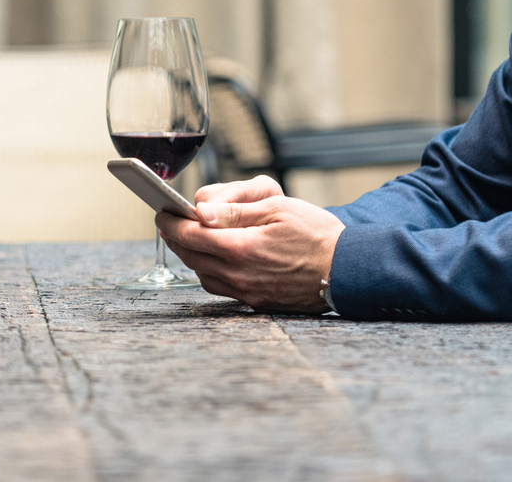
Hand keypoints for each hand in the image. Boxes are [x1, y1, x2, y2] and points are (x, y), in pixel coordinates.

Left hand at [157, 179, 342, 312]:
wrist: (349, 270)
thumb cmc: (317, 234)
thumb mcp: (276, 209)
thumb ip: (234, 211)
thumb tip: (199, 211)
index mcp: (241, 249)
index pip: (190, 236)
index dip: (171, 223)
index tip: (162, 212)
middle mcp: (240, 276)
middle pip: (192, 257)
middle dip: (176, 239)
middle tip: (169, 224)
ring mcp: (248, 293)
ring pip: (203, 275)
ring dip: (191, 257)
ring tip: (188, 239)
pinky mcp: (258, 303)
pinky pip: (222, 288)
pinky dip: (210, 272)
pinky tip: (214, 260)